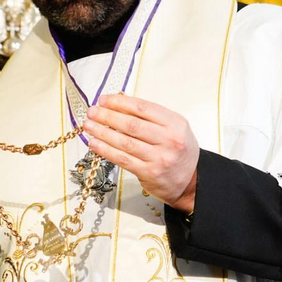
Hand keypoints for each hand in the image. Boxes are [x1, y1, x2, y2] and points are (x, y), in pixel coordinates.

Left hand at [83, 94, 199, 212]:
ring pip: (124, 142)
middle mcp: (168, 140)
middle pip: (131, 124)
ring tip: (89, 125)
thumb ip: (150, 117)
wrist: (192, 181)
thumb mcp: (174, 128)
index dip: (119, 103)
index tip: (103, 100)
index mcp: (175, 123)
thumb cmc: (179, 151)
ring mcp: (159, 158)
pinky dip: (106, 150)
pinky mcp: (149, 173)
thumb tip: (119, 103)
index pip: (142, 108)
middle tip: (92, 112)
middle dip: (107, 116)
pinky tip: (94, 143)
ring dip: (102, 132)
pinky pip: (123, 159)